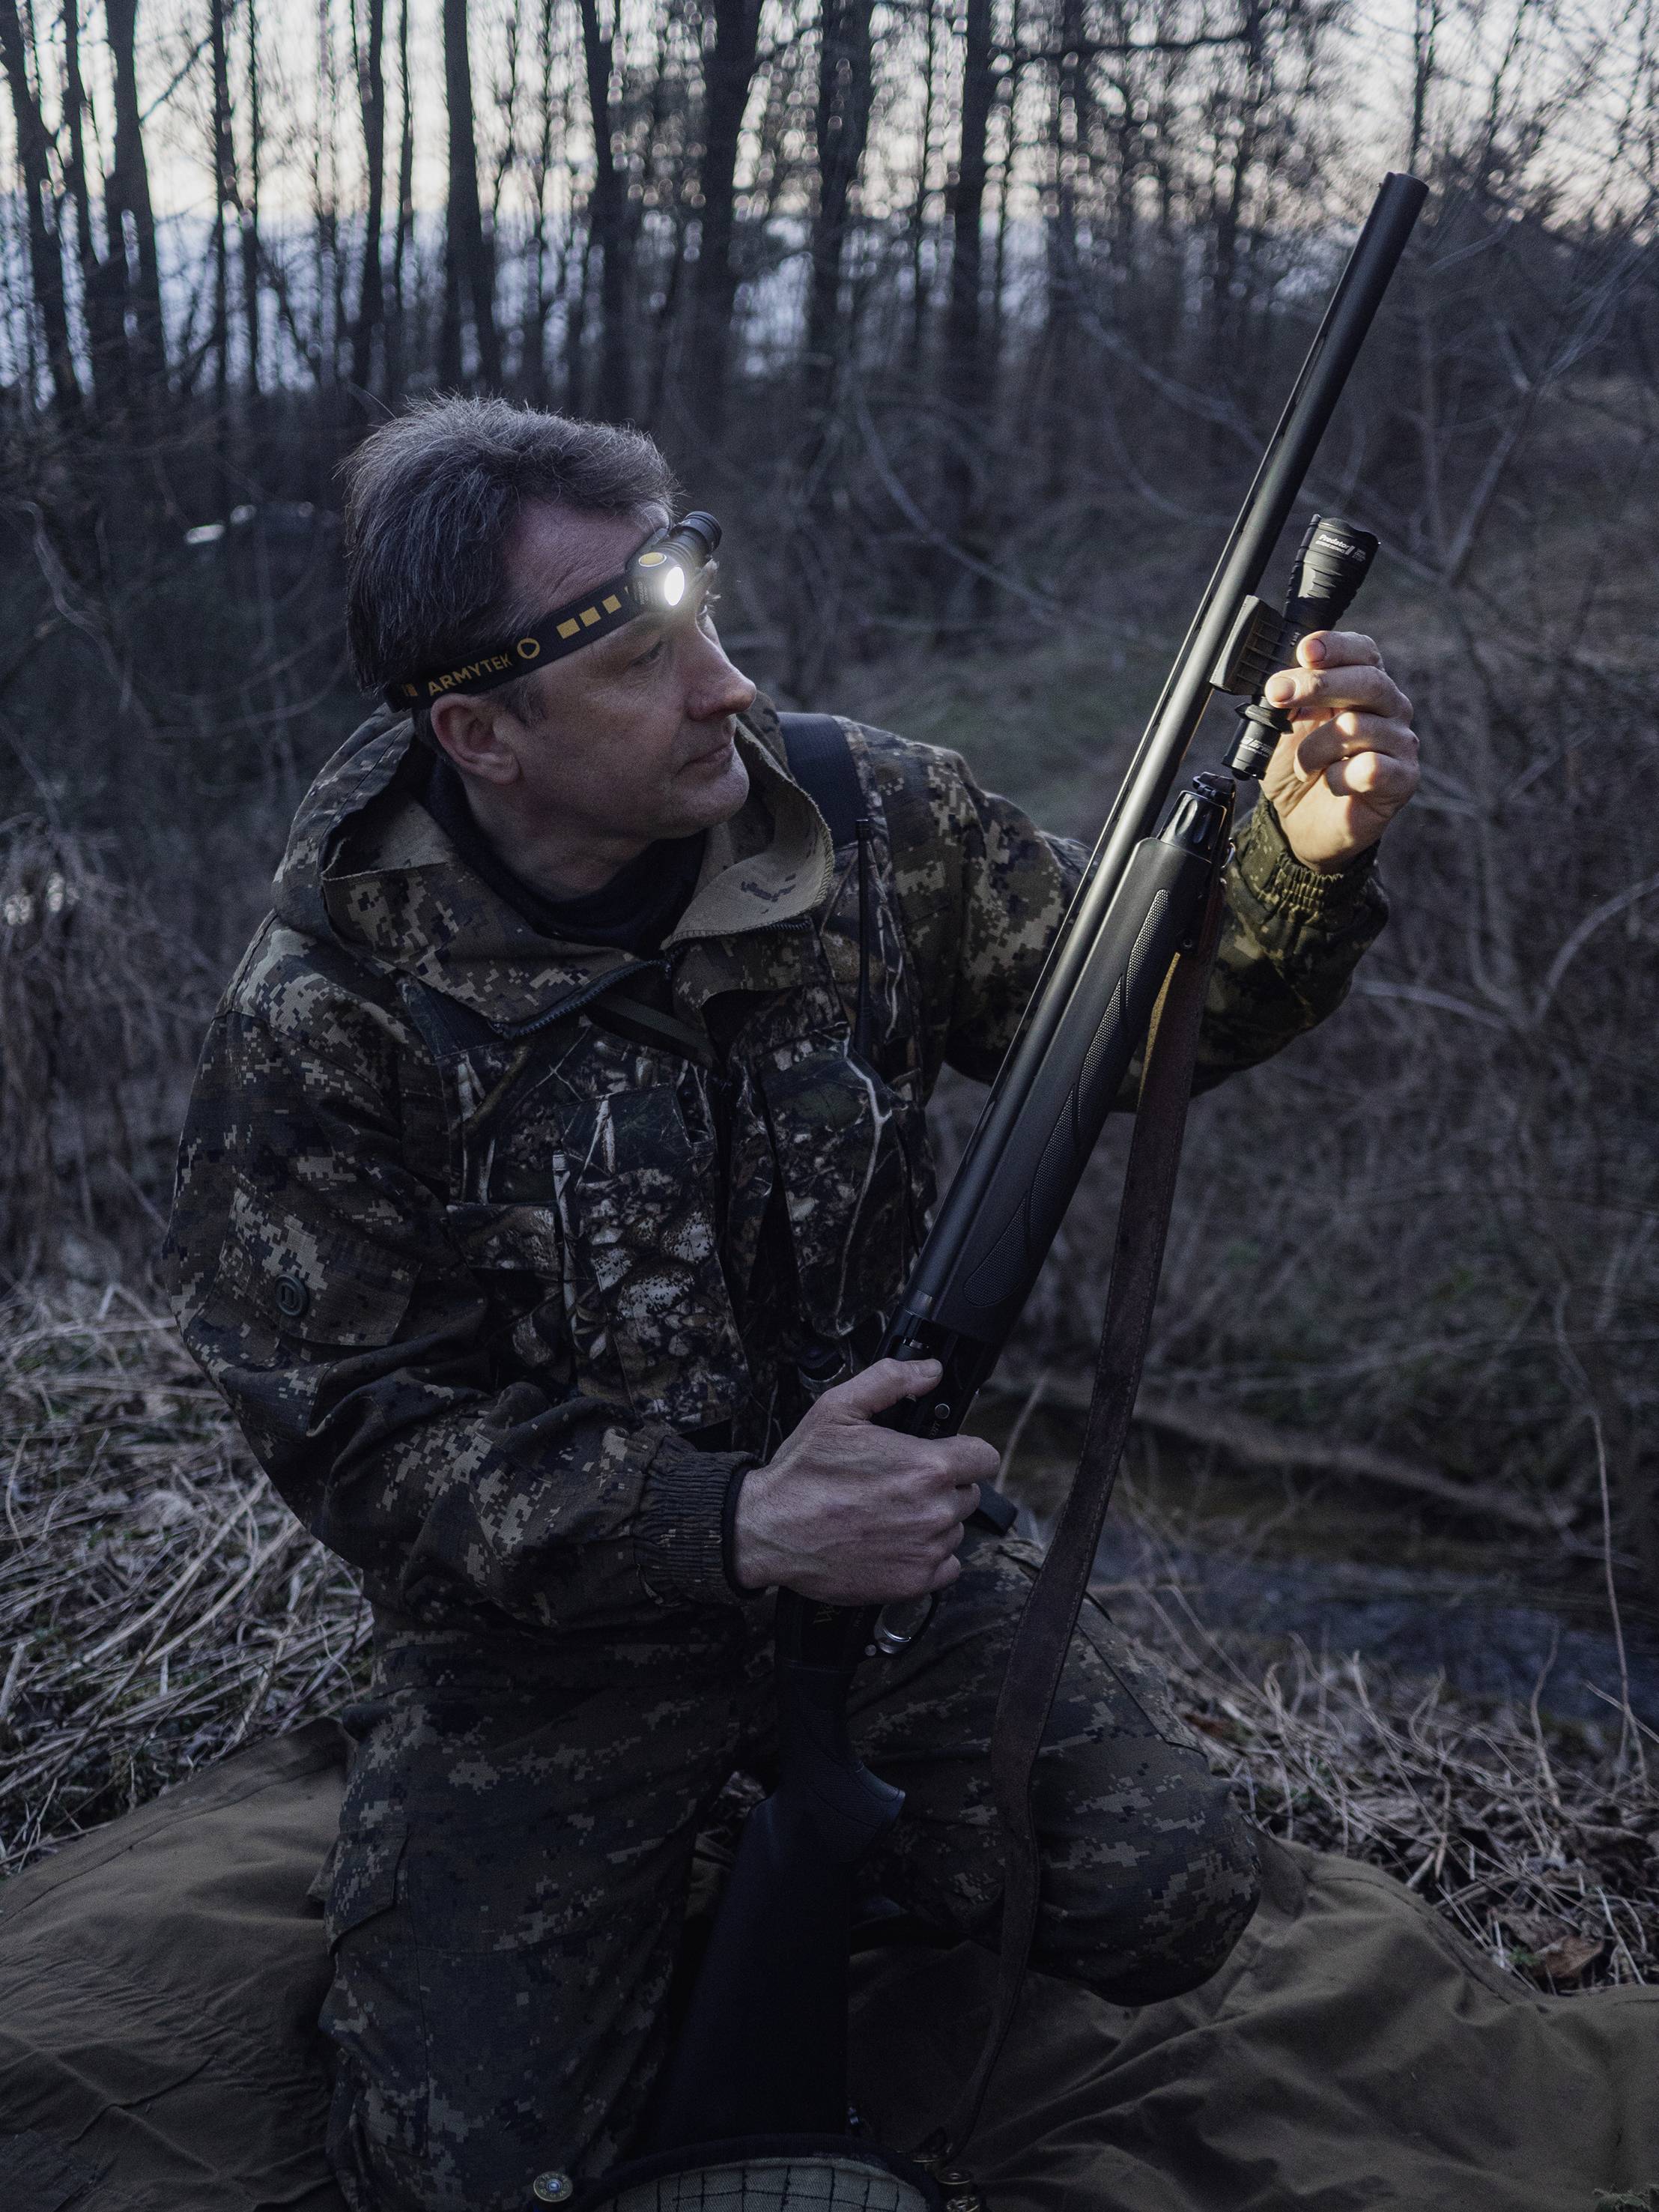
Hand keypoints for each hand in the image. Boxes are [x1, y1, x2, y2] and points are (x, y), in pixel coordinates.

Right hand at [731, 1359, 999, 1604]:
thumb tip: (930, 1370)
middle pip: (968, 1494)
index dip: (964, 1452)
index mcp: (927, 1466)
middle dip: (943, 1486)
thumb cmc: (802, 1473)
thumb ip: (890, 1381)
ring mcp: (927, 1550)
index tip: (943, 1455)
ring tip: (889, 1513)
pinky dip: (927, 1556)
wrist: (770, 1531)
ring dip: (933, 1521)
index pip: (985, 1457)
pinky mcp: (914, 1582)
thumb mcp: (837, 1409)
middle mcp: (935, 1511)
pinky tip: (894, 1542)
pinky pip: (946, 1566)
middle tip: (900, 1484)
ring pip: (954, 1529)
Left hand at [1258, 630, 1418, 871]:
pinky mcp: (1403, 779)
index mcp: (1362, 685)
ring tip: (1304, 766)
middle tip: (1277, 694)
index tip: (1304, 651)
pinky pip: (1371, 767)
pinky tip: (1331, 783)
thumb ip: (1285, 701)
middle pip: (1367, 680)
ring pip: (1358, 726)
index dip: (1335, 646)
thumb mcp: (1280, 729)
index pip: (1361, 651)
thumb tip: (1281, 681)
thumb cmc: (1299, 769)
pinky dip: (1339, 776)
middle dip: (1317, 684)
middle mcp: (1388, 707)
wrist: (1303, 823)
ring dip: (1315, 747)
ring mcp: (1400, 742)